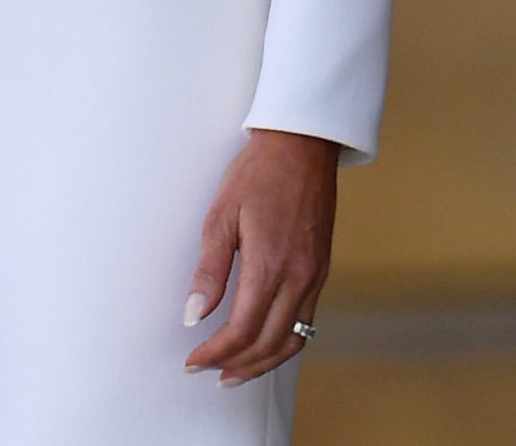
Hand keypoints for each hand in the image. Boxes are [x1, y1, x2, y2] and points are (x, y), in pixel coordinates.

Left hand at [183, 129, 338, 384]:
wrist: (303, 143)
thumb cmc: (258, 172)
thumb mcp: (221, 215)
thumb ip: (209, 271)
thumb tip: (193, 316)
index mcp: (270, 265)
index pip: (241, 331)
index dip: (214, 353)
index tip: (192, 360)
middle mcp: (299, 277)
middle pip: (267, 343)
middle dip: (235, 364)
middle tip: (206, 371)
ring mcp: (316, 274)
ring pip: (293, 339)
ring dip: (263, 362)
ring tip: (234, 372)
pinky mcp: (322, 268)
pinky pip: (307, 320)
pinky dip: (284, 342)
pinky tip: (265, 342)